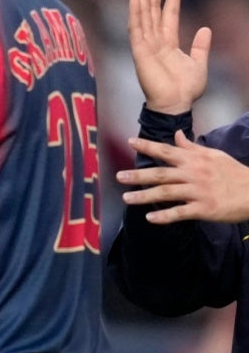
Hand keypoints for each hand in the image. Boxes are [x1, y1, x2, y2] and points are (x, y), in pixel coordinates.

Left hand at [119, 130, 248, 223]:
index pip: (167, 150)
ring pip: (166, 193)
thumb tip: (176, 134)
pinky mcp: (204, 209)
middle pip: (161, 173)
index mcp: (194, 160)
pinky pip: (180, 212)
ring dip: (145, 196)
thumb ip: (192, 147)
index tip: (129, 141)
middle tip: (118, 177)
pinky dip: (165, 216)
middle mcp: (193, 174)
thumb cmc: (233, 173)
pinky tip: (149, 218)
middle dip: (138, 175)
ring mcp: (198, 192)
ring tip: (127, 198)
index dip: (148, 145)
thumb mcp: (214, 155)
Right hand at [127, 0, 210, 114]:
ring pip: (143, 13)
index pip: (169, 12)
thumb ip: (200, 46)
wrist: (177, 104)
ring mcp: (145, 44)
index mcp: (168, 42)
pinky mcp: (139, 51)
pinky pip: (136, 28)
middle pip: (153, 7)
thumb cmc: (186, 89)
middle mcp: (154, 40)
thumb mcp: (199, 63)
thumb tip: (206, 28)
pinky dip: (134, 13)